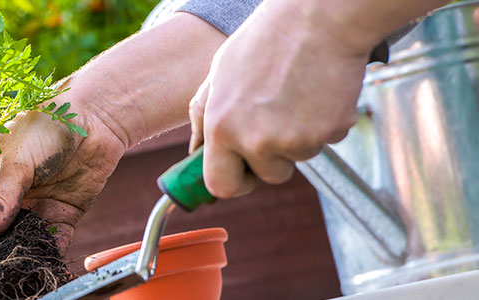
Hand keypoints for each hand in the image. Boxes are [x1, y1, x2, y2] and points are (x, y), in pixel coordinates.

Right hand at [0, 13, 227, 285]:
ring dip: (7, 263)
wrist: (95, 118)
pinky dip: (45, 260)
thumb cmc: (46, 127)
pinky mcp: (62, 217)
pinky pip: (51, 244)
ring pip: (16, 244)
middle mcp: (7, 198)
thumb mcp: (15, 162)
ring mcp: (34, 209)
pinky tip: (35, 275)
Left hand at [187, 2, 370, 197]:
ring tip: (293, 96)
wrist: (317, 20)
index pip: (221, 185)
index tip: (241, 174)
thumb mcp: (218, 77)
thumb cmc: (264, 43)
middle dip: (271, 160)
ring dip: (297, 138)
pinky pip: (324, 141)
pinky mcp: (330, 133)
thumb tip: (195, 154)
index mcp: (222, 128)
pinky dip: (321, 124)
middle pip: (267, 177)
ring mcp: (296, 140)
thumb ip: (203, 119)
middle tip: (274, 122)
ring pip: (297, 158)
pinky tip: (315, 93)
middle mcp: (256, 140)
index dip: (233, 182)